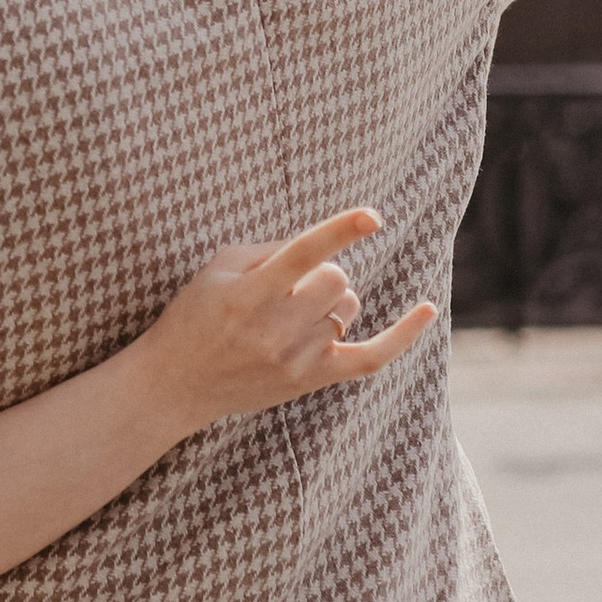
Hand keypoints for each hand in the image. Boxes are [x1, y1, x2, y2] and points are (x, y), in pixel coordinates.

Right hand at [129, 209, 436, 432]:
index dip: (340, 232)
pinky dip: (403, 335)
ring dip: (328, 302)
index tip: (372, 217)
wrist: (174, 384)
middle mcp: (275, 329)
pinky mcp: (310, 380)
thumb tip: (319, 246)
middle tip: (289, 287)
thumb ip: (267, 251)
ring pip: (347, 309)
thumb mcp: (217, 270)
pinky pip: (372, 357)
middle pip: (337, 281)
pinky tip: (427, 309)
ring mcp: (296, 359)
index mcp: (249, 294)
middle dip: (321, 274)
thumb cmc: (194, 317)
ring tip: (290, 314)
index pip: (303, 255)